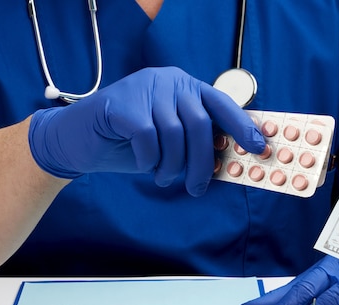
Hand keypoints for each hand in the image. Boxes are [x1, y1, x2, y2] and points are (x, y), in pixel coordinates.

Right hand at [28, 66, 265, 195]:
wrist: (79, 141)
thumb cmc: (130, 144)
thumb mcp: (169, 141)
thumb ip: (194, 142)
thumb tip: (226, 160)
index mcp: (185, 87)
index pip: (222, 103)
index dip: (242, 126)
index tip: (260, 148)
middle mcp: (168, 81)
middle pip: (200, 124)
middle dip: (202, 163)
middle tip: (197, 188)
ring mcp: (144, 88)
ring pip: (175, 134)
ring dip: (172, 166)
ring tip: (163, 178)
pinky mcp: (122, 102)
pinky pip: (148, 137)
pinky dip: (150, 159)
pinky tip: (144, 164)